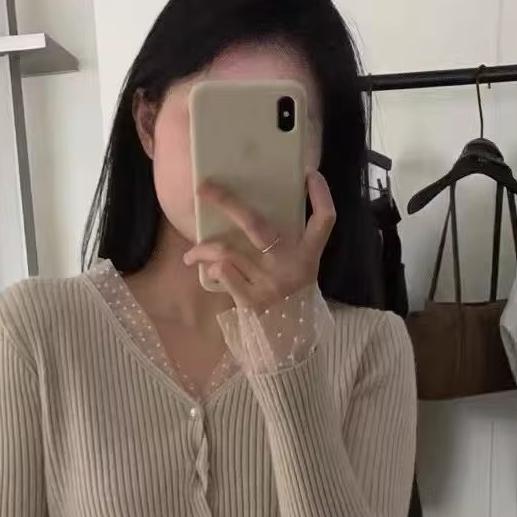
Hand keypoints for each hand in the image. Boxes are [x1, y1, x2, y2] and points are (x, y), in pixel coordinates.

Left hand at [183, 170, 335, 310]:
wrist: (289, 341)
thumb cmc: (291, 298)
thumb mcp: (302, 270)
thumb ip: (289, 245)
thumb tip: (255, 213)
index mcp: (309, 255)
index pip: (325, 220)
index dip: (322, 195)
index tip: (312, 175)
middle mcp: (290, 265)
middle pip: (255, 223)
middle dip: (226, 201)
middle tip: (202, 188)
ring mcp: (269, 283)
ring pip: (226, 250)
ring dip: (203, 248)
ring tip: (190, 254)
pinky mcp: (252, 300)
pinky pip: (223, 272)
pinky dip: (212, 269)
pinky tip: (208, 272)